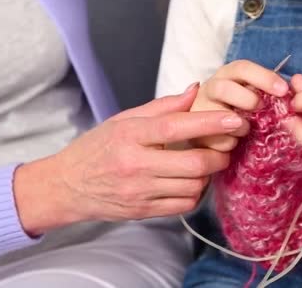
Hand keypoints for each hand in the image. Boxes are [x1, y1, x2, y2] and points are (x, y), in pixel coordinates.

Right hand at [13, 83, 244, 235]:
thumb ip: (162, 107)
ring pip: (193, 186)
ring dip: (208, 174)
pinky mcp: (144, 212)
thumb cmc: (98, 148)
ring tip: (206, 163)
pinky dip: (196, 192)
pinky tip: (191, 181)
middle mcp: (135, 165)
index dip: (209, 123)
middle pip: (193, 163)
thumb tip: (195, 90)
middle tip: (225, 146)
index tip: (235, 120)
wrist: (67, 186)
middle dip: (219, 155)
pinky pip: (184, 204)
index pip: (175, 127)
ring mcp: (139, 192)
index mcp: (129, 136)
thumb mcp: (123, 119)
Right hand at [190, 60, 288, 151]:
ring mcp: (200, 109)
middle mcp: (211, 88)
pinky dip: (230, 143)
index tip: (283, 91)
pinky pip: (216, 139)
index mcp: (228, 75)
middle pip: (223, 88)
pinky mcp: (195, 132)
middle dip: (246, 100)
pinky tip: (234, 142)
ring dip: (238, 125)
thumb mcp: (253, 95)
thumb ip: (268, 91)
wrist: (213, 131)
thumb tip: (290, 91)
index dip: (264, 77)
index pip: (243, 68)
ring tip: (246, 130)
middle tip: (260, 109)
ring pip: (216, 115)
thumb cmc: (241, 109)